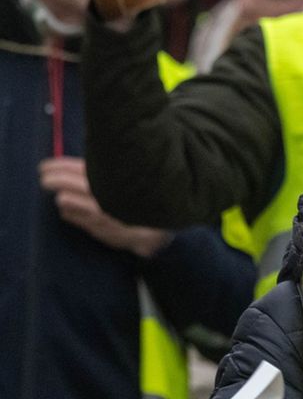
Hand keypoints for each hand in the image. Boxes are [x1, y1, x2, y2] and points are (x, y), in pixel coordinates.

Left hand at [39, 157, 172, 256]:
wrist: (161, 233)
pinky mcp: (96, 230)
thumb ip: (110, 172)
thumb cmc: (148, 200)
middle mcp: (101, 198)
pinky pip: (72, 218)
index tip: (46, 166)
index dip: (57, 166)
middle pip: (62, 185)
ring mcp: (97, 216)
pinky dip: (71, 211)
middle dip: (51, 180)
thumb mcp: (132, 180)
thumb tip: (86, 165)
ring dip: (63, 197)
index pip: (74, 169)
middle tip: (46, 178)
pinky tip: (74, 209)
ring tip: (64, 194)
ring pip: (64, 202)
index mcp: (110, 181)